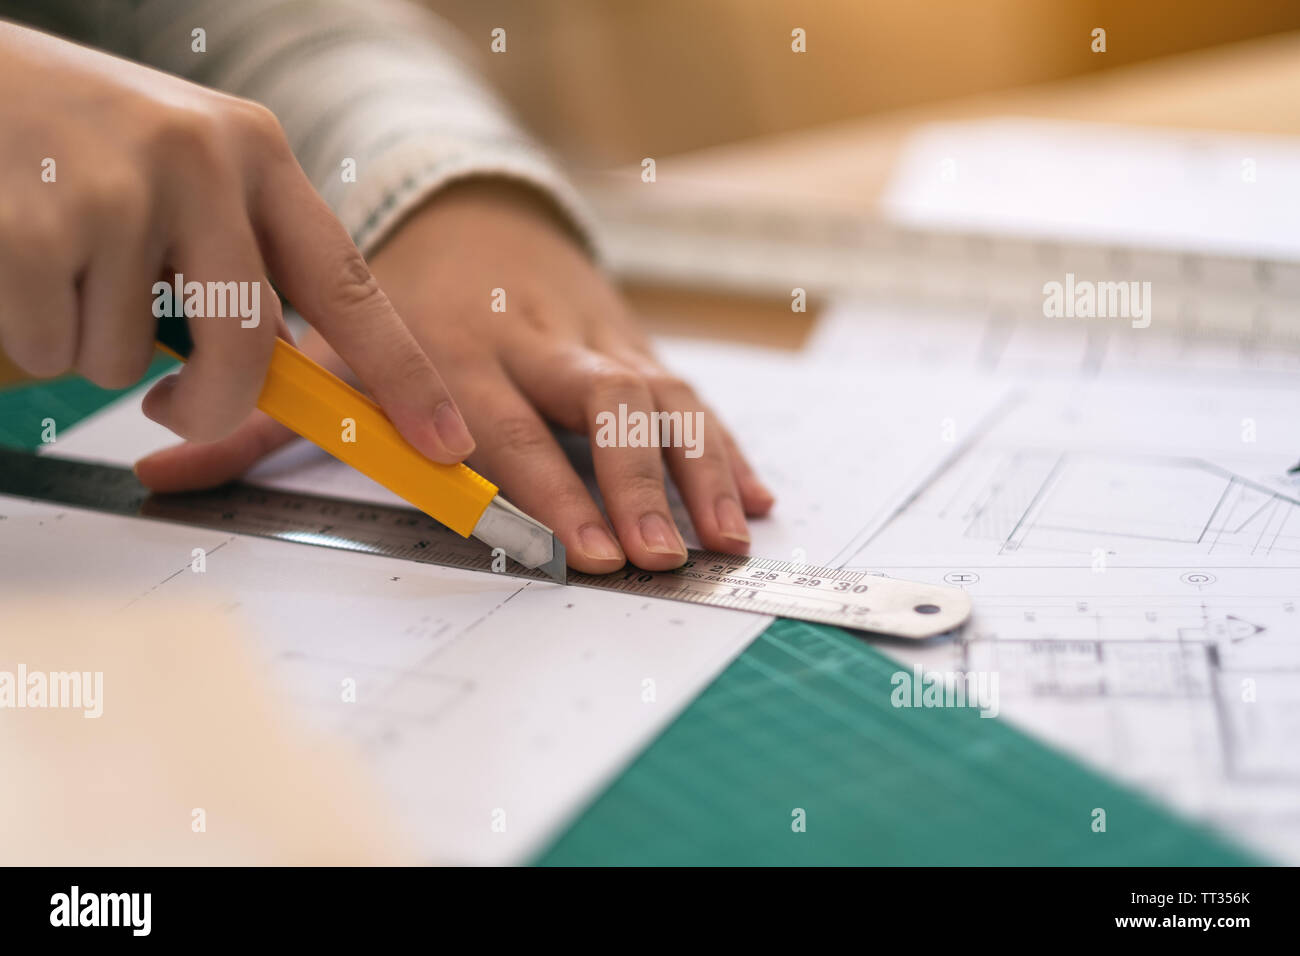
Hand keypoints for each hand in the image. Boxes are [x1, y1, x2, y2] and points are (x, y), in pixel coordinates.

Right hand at [0, 22, 472, 461]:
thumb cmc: (77, 141)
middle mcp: (202, 160)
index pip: (350, 285)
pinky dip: (31, 331)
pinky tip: (16, 258)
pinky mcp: (37, 222)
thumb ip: (245, 263)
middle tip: (174, 402)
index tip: (446, 444)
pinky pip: (52, 350)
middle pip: (249, 349)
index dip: (402, 375)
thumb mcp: (185, 175)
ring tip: (62, 260)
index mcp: (256, 153)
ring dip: (92, 344)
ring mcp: (120, 187)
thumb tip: (291, 383)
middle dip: (210, 403)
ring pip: (130, 362)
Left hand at [136, 180, 774, 571]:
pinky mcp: (639, 341)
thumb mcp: (332, 345)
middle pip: (600, 404)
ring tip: (723, 539)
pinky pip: (695, 391)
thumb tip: (159, 468)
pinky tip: (754, 497)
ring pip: (664, 397)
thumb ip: (268, 415)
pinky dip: (727, 445)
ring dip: (698, 470)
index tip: (577, 550)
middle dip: (633, 482)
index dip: (544, 487)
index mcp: (462, 343)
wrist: (479, 214)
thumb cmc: (404, 299)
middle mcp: (538, 339)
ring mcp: (598, 337)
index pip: (505, 422)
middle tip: (651, 557)